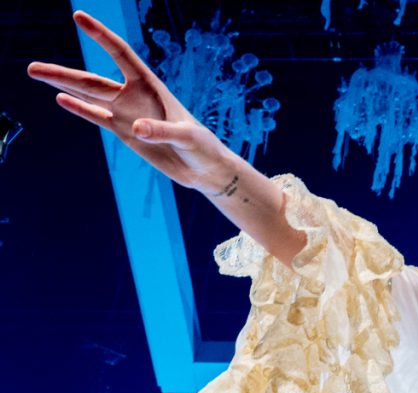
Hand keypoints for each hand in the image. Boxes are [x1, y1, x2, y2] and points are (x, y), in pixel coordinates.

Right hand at [27, 11, 235, 195]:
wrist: (204, 169)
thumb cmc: (204, 148)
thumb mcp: (188, 138)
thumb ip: (163, 132)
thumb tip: (134, 129)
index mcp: (152, 87)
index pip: (121, 54)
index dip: (100, 36)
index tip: (79, 16)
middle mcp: (135, 96)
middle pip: (93, 80)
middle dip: (63, 73)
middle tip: (31, 67)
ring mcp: (127, 114)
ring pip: (89, 97)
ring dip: (63, 86)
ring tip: (35, 75)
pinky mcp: (124, 133)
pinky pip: (97, 118)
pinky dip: (79, 109)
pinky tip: (60, 99)